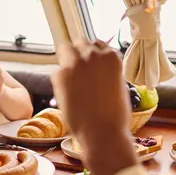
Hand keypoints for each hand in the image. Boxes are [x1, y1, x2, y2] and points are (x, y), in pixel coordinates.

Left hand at [50, 39, 137, 174]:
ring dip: (67, 59)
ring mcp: (75, 62)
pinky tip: (67, 94)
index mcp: (111, 56)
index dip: (93, 55)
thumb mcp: (118, 85)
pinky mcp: (59, 74)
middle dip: (79, 53)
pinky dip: (60, 80)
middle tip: (79, 70)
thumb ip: (106, 71)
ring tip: (70, 77)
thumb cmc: (115, 115)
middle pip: (81, 42)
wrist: (102, 132)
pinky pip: (57, 71)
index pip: (98, 44)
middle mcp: (93, 54)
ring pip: (65, 48)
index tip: (91, 64)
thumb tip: (95, 69)